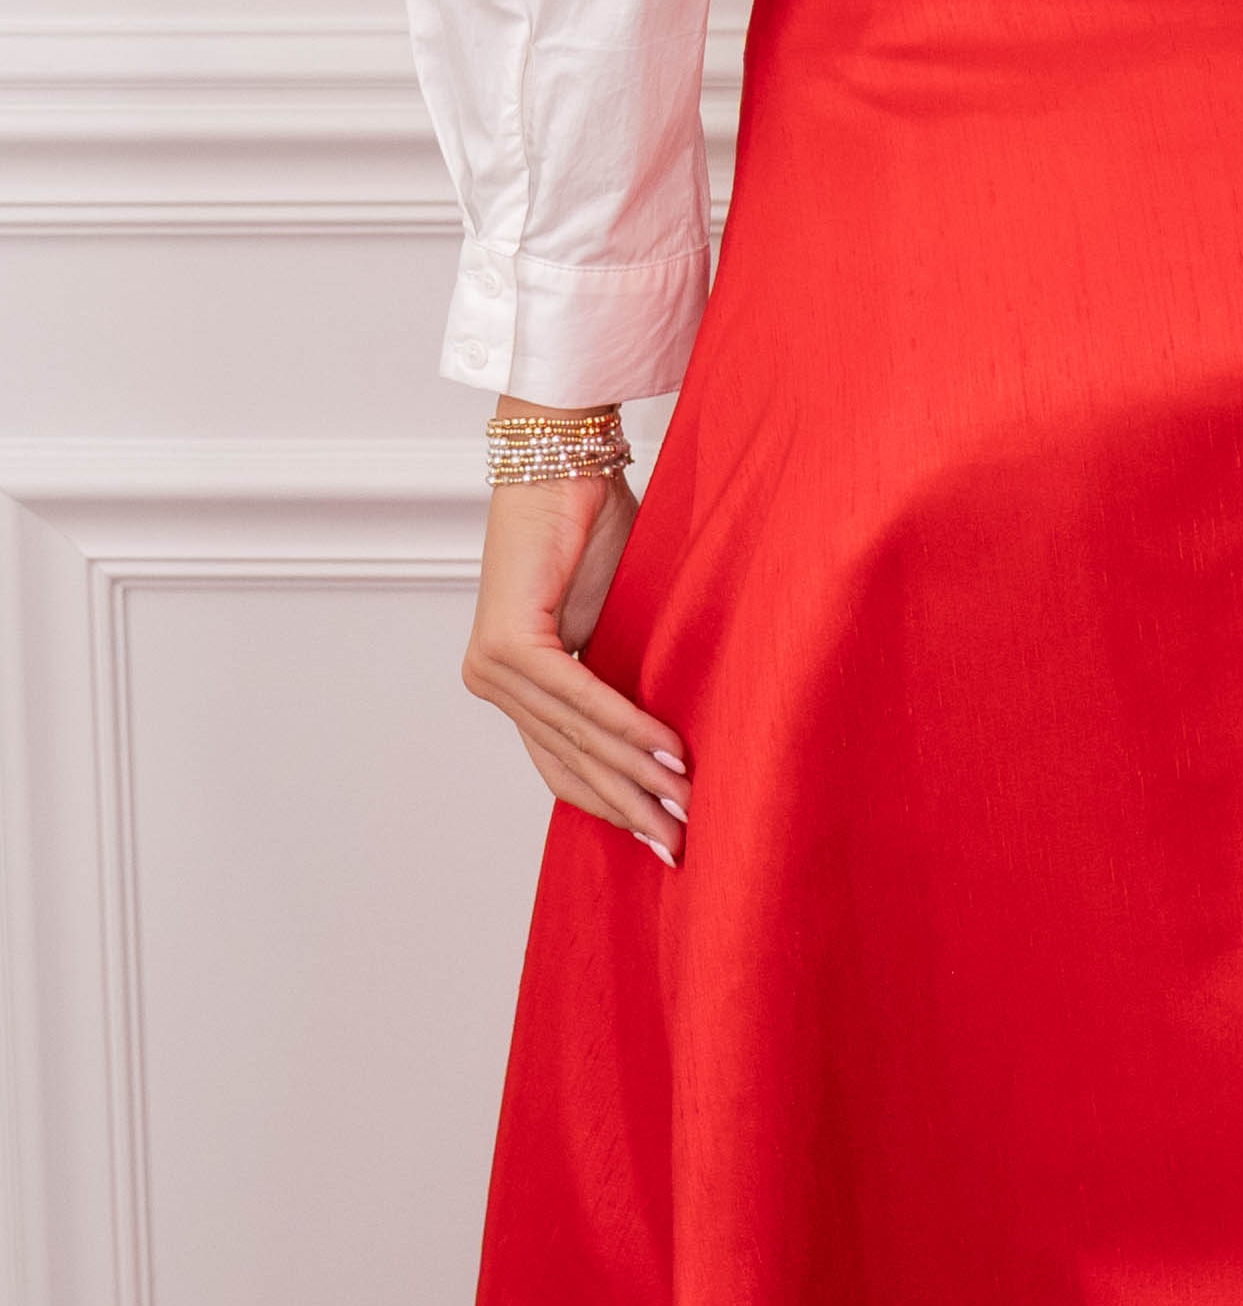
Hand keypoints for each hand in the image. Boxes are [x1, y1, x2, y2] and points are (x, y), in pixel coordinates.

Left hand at [461, 402, 689, 866]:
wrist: (566, 459)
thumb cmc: (599, 530)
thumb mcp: (620, 628)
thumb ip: (626, 686)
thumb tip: (674, 759)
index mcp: (516, 685)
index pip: (566, 767)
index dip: (617, 808)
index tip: (666, 844)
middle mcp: (493, 681)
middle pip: (571, 765)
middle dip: (632, 810)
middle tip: (682, 846)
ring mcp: (493, 667)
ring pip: (576, 740)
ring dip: (637, 777)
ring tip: (687, 806)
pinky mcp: (506, 644)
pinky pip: (575, 699)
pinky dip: (625, 726)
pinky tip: (666, 753)